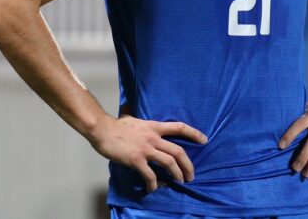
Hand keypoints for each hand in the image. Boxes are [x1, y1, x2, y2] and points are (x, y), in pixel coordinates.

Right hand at [87, 115, 207, 192]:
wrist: (102, 130)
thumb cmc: (116, 125)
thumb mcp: (135, 120)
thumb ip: (143, 124)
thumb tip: (141, 122)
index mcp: (154, 126)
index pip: (179, 127)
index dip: (194, 133)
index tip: (204, 140)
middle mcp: (153, 137)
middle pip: (178, 151)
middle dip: (188, 165)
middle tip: (191, 175)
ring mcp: (145, 149)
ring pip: (169, 163)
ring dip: (177, 174)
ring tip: (180, 182)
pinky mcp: (136, 160)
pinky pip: (150, 175)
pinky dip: (154, 184)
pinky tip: (153, 188)